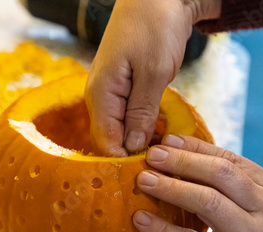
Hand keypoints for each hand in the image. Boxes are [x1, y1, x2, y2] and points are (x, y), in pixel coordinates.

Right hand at [85, 0, 220, 155]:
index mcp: (101, 94)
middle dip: (132, 155)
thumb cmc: (155, 26)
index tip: (149, 174)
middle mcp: (101, 96)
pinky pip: (130, 115)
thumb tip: (134, 148)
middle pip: (111, 138)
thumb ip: (141, 112)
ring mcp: (113, 91)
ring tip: (162, 156)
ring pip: (122, 128)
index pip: (105, 142)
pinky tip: (159, 134)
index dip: (124, 161)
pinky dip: (144, 126)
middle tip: (159, 168)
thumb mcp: (153, 72)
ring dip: (140, 141)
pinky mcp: (127, 87)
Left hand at [133, 135, 262, 231]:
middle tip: (152, 154)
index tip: (170, 140)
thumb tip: (197, 174)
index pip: (232, 159)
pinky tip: (141, 220)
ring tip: (144, 180)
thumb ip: (246, 194)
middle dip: (182, 160)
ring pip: (206, 201)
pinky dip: (163, 230)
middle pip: (219, 173)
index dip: (197, 148)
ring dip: (170, 187)